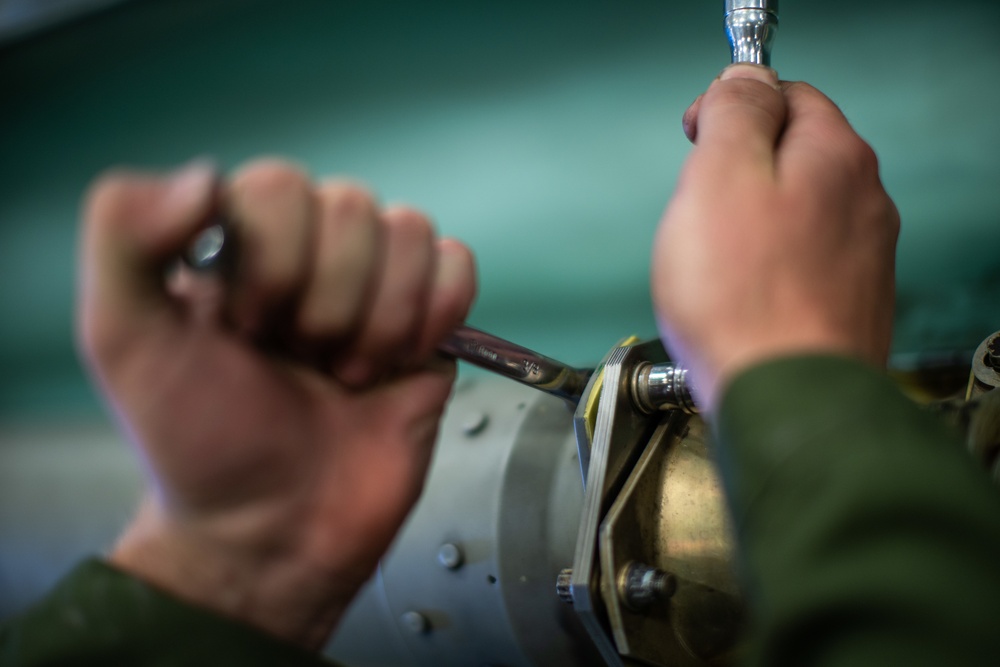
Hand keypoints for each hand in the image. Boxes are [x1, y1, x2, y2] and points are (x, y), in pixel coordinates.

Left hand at [77, 159, 475, 647]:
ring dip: (376, 319)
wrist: (278, 531)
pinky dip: (434, 312)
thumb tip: (204, 174)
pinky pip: (456, 264)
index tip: (246, 331)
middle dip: (325, 302)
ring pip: (409, 231)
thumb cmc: (200, 443)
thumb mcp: (124, 340)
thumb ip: (123, 237)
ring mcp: (375, 286)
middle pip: (352, 205)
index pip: (280, 185)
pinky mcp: (430, 323)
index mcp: (239, 244)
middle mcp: (310, 255)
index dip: (273, 259)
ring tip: (344, 373)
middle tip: (297, 359)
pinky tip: (400, 360)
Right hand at [652, 65, 899, 412]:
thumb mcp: (718, 176)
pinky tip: (740, 299)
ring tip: (715, 264)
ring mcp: (860, 258)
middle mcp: (862, 203)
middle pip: (792, 157)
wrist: (783, 400)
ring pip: (793, 215)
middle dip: (738, 173)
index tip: (697, 135)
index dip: (732, 107)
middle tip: (698, 212)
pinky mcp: (847, 305)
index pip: (788, 94)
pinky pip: (798, 265)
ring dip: (750, 227)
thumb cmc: (745, 301)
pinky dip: (766, 272)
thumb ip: (733, 113)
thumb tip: (743, 81)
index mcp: (835, 157)